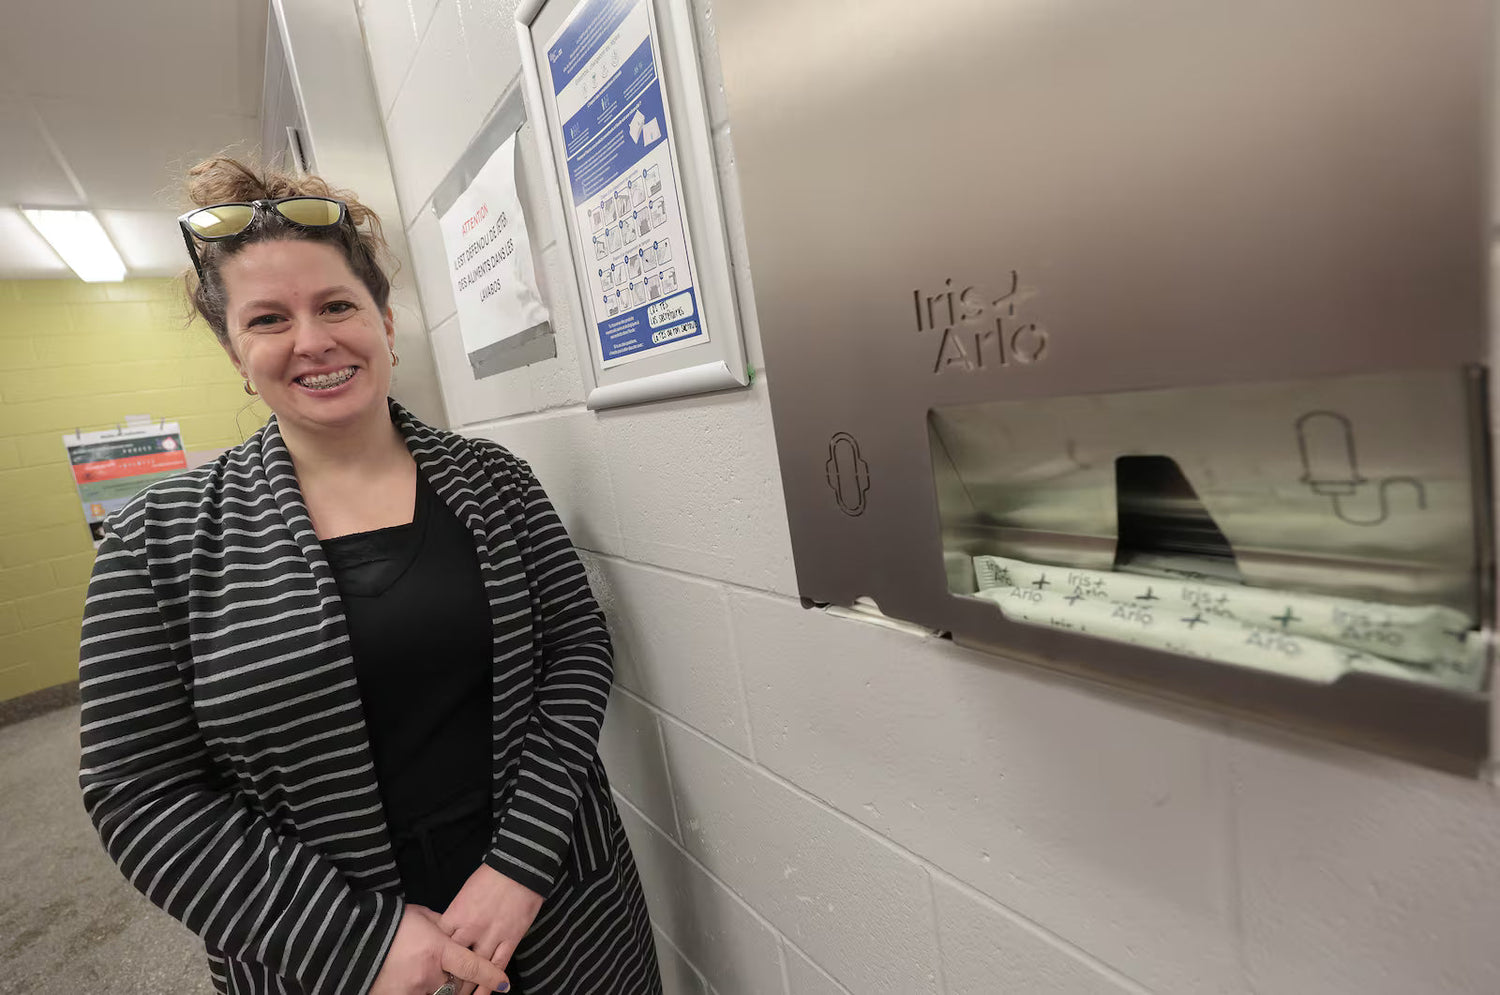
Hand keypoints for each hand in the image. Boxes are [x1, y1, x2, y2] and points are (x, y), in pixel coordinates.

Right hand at [370, 904, 509, 994]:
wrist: (348, 938)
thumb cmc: (387, 922)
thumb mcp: (420, 916)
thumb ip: (442, 925)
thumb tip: (454, 930)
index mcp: (436, 949)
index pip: (472, 966)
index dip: (491, 976)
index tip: (504, 983)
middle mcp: (427, 975)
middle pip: (457, 988)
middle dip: (461, 984)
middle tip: (455, 975)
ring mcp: (410, 991)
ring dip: (438, 988)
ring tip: (424, 972)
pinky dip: (420, 990)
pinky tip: (412, 980)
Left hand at [442, 864, 543, 994]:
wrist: (520, 867)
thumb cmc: (491, 876)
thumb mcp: (465, 893)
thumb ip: (456, 915)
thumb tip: (448, 933)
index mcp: (456, 914)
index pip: (437, 944)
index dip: (431, 960)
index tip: (427, 971)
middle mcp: (471, 928)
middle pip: (452, 962)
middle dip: (445, 979)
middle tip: (441, 990)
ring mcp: (492, 935)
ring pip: (474, 970)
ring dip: (465, 986)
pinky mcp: (511, 939)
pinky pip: (498, 967)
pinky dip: (490, 984)